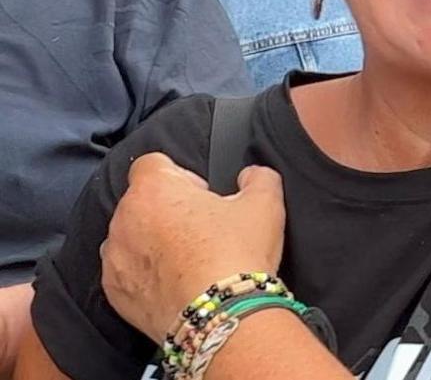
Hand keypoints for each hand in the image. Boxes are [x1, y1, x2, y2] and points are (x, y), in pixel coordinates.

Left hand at [101, 154, 285, 344]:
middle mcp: (125, 219)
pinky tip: (178, 282)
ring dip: (152, 241)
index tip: (202, 194)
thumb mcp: (265, 203)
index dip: (180, 174)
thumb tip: (251, 175)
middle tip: (203, 229)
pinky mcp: (114, 292)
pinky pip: (126, 272)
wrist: (221, 316)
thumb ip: (258, 177)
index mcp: (155, 189)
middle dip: (167, 210)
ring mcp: (115, 257)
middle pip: (141, 201)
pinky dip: (146, 274)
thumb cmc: (237, 255)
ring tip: (189, 259)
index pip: (153, 163)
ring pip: (131, 237)